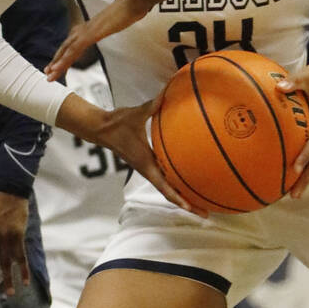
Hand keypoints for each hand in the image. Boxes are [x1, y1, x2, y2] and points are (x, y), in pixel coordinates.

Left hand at [45, 0, 147, 81]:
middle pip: (67, 46)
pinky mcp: (93, 33)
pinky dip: (66, 59)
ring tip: (50, 75)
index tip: (57, 65)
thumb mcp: (118, 22)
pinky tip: (60, 67)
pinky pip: (76, 49)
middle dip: (57, 61)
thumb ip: (112, 24)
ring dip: (58, 63)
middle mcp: (86, 28)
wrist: (134, 0)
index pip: (73, 43)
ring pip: (68, 49)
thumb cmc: (130, 9)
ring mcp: (88, 30)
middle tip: (48, 73)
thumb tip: (114, 26)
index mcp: (90, 26)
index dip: (64, 54)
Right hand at [57, 91, 206, 217]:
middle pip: (170, 194)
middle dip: (188, 205)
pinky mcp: (149, 164)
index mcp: (146, 164)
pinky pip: (166, 178)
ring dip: (184, 198)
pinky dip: (178, 184)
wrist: (102, 129)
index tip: (191, 208)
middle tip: (206, 215)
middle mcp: (149, 170)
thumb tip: (166, 92)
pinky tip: (189, 180)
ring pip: (168, 189)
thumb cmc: (118, 123)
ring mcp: (149, 169)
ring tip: (203, 205)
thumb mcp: (135, 113)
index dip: (178, 198)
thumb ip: (152, 105)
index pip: (164, 186)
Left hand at [275, 60, 308, 198]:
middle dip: (306, 177)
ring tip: (293, 194)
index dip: (306, 155)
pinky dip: (305, 166)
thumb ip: (294, 82)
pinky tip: (293, 176)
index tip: (296, 168)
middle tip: (294, 195)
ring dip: (306, 177)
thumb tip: (279, 86)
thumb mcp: (307, 76)